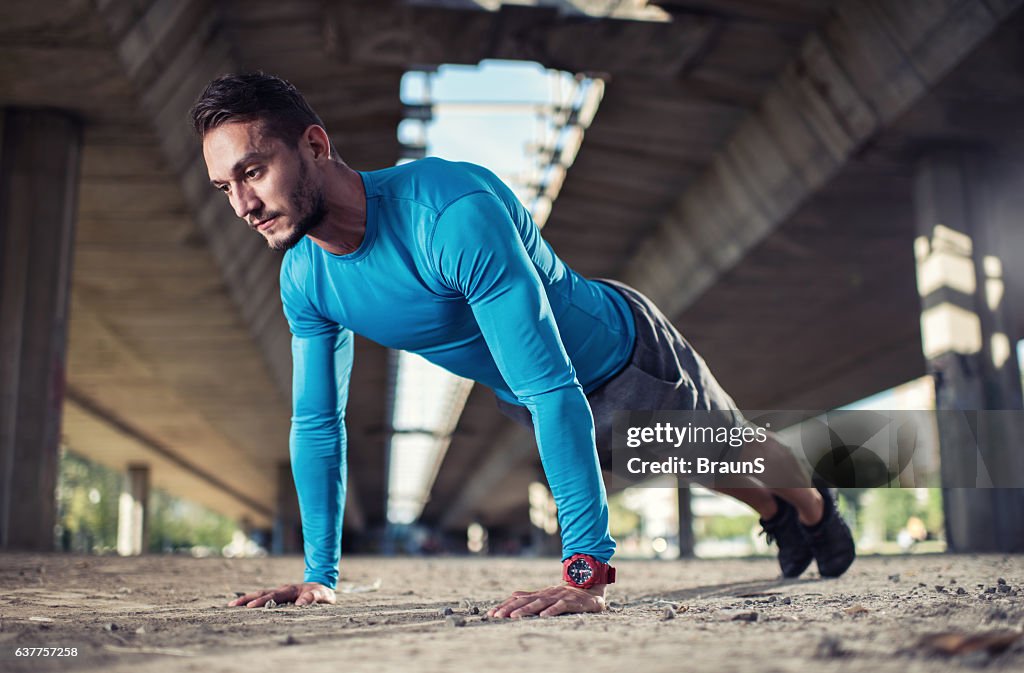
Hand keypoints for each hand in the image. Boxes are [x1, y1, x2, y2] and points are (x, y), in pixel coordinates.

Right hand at [227, 581, 335, 607]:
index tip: (249, 607)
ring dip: (246, 599)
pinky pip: (264, 598)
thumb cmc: (323, 593)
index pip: (273, 596)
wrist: (323, 587)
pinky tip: (242, 607)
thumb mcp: (323, 595)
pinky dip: (252, 601)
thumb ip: (314, 598)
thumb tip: (299, 604)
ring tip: (231, 606)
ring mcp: (279, 593)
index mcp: (290, 589)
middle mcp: (282, 590)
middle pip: (262, 593)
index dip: (261, 602)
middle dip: (246, 599)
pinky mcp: (279, 597)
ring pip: (260, 595)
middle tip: (231, 605)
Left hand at [487, 583, 606, 618]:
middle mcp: (546, 595)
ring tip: (514, 616)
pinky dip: (552, 610)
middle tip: (497, 615)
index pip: (519, 600)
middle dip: (510, 609)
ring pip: (540, 603)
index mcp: (539, 594)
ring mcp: (558, 597)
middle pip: (525, 602)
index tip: (491, 613)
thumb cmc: (567, 594)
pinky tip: (543, 616)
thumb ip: (531, 595)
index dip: (505, 606)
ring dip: (526, 610)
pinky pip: (560, 606)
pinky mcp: (571, 601)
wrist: (590, 589)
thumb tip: (513, 594)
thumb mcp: (547, 594)